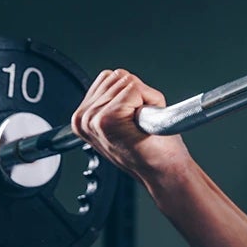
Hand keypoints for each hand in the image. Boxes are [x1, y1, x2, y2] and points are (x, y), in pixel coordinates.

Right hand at [69, 69, 189, 180]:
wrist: (163, 170)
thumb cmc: (151, 148)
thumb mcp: (125, 119)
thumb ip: (113, 97)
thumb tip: (117, 76)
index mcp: (83, 116)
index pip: (109, 77)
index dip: (132, 94)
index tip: (133, 119)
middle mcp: (83, 117)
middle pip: (118, 76)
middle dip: (138, 94)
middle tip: (139, 123)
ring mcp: (92, 118)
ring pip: (127, 80)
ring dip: (144, 98)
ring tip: (142, 124)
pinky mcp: (107, 119)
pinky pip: (134, 87)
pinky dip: (149, 99)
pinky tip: (144, 123)